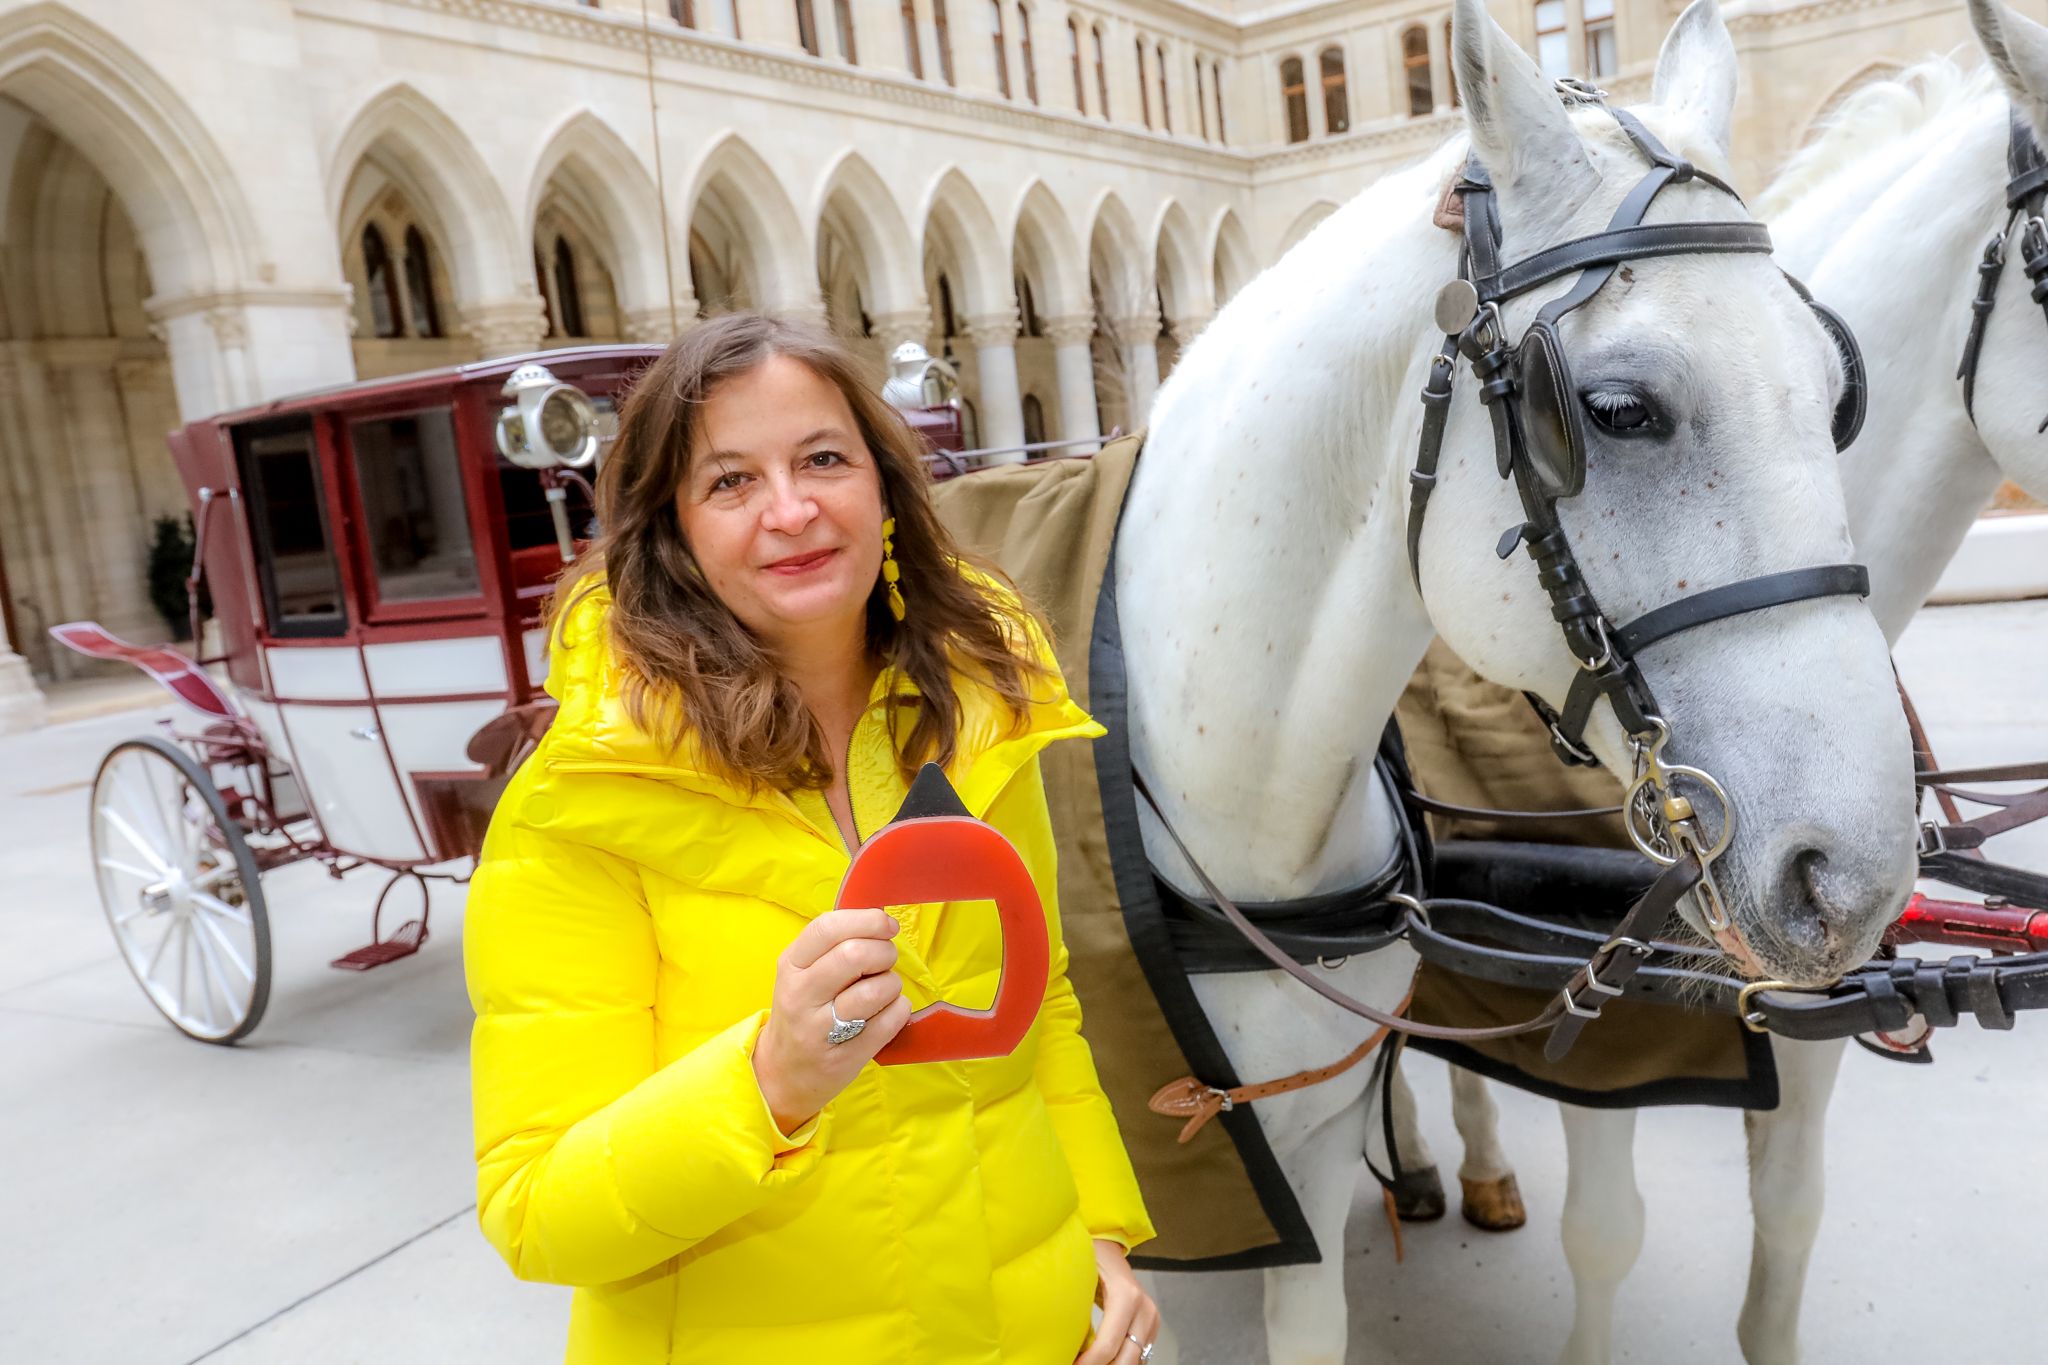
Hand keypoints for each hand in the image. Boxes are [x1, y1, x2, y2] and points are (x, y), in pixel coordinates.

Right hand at [753, 908, 910, 1132]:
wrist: (782, 1072)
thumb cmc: (803, 1011)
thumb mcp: (802, 973)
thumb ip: (833, 946)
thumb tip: (882, 921)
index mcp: (791, 966)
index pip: (828, 928)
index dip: (867, 920)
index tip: (887, 925)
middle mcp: (801, 995)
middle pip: (855, 955)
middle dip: (884, 951)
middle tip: (886, 960)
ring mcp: (822, 1029)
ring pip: (876, 990)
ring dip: (892, 983)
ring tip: (884, 989)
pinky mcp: (847, 1056)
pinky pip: (891, 1020)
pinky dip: (899, 1009)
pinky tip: (887, 1011)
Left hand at [1075, 1239, 1160, 1363]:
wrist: (1108, 1248)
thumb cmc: (1090, 1258)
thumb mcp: (1080, 1278)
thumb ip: (1074, 1308)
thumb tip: (1059, 1341)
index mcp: (1126, 1297)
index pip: (1108, 1346)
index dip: (1088, 1363)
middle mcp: (1144, 1310)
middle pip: (1126, 1360)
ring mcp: (1151, 1319)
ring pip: (1135, 1361)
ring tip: (1088, 1362)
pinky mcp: (1151, 1326)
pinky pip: (1139, 1355)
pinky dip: (1120, 1361)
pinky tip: (1103, 1360)